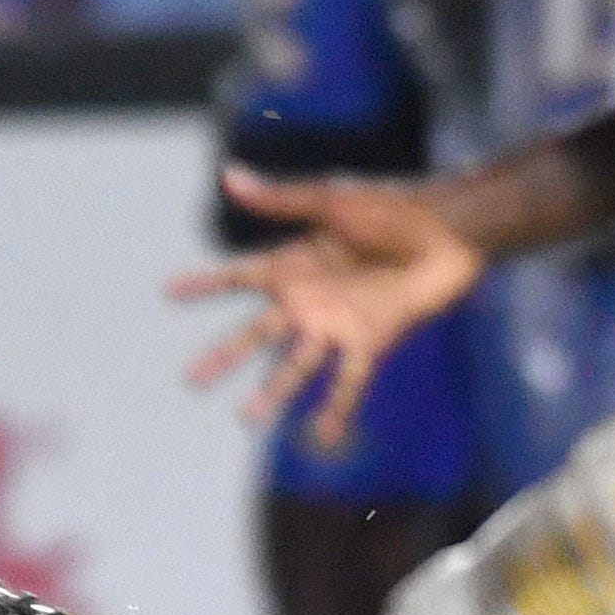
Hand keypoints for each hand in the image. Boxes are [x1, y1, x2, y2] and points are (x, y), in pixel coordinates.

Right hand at [170, 166, 484, 453]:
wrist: (446, 234)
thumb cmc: (391, 210)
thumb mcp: (330, 202)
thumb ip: (280, 200)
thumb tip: (228, 178)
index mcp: (295, 263)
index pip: (238, 277)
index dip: (205, 285)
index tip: (168, 292)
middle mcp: (309, 299)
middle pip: (257, 334)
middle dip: (225, 356)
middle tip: (191, 379)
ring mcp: (338, 324)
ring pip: (295, 364)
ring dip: (273, 391)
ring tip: (248, 417)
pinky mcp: (371, 341)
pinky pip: (349, 381)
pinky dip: (337, 408)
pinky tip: (321, 437)